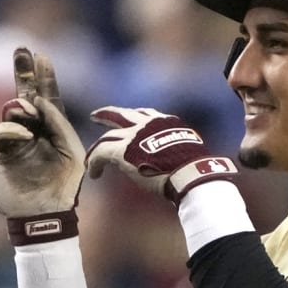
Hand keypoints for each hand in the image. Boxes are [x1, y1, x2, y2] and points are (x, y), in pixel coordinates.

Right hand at [0, 48, 85, 243]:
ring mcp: (14, 140)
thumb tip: (36, 101)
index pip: (46, 97)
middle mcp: (31, 130)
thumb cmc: (64, 184)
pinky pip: (2, 131)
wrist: (48, 212)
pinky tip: (27, 133)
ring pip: (12, 110)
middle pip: (25, 95)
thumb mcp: (71, 148)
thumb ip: (57, 122)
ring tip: (31, 108)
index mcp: (50, 128)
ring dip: (23, 105)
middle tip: (21, 50)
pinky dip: (13, 128)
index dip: (43, 77)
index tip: (41, 56)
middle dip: (22, 72)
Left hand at [86, 106, 236, 203]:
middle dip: (108, 114)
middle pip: (122, 114)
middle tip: (97, 115)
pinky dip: (95, 163)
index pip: (145, 115)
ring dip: (97, 148)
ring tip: (91, 158)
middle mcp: (148, 124)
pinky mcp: (122, 151)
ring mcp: (134, 136)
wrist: (191, 174)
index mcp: (166, 123)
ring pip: (107, 136)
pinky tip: (93, 173)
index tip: (128, 123)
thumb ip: (181, 152)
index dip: (135, 118)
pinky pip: (101, 153)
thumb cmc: (196, 170)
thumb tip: (189, 164)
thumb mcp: (190, 153)